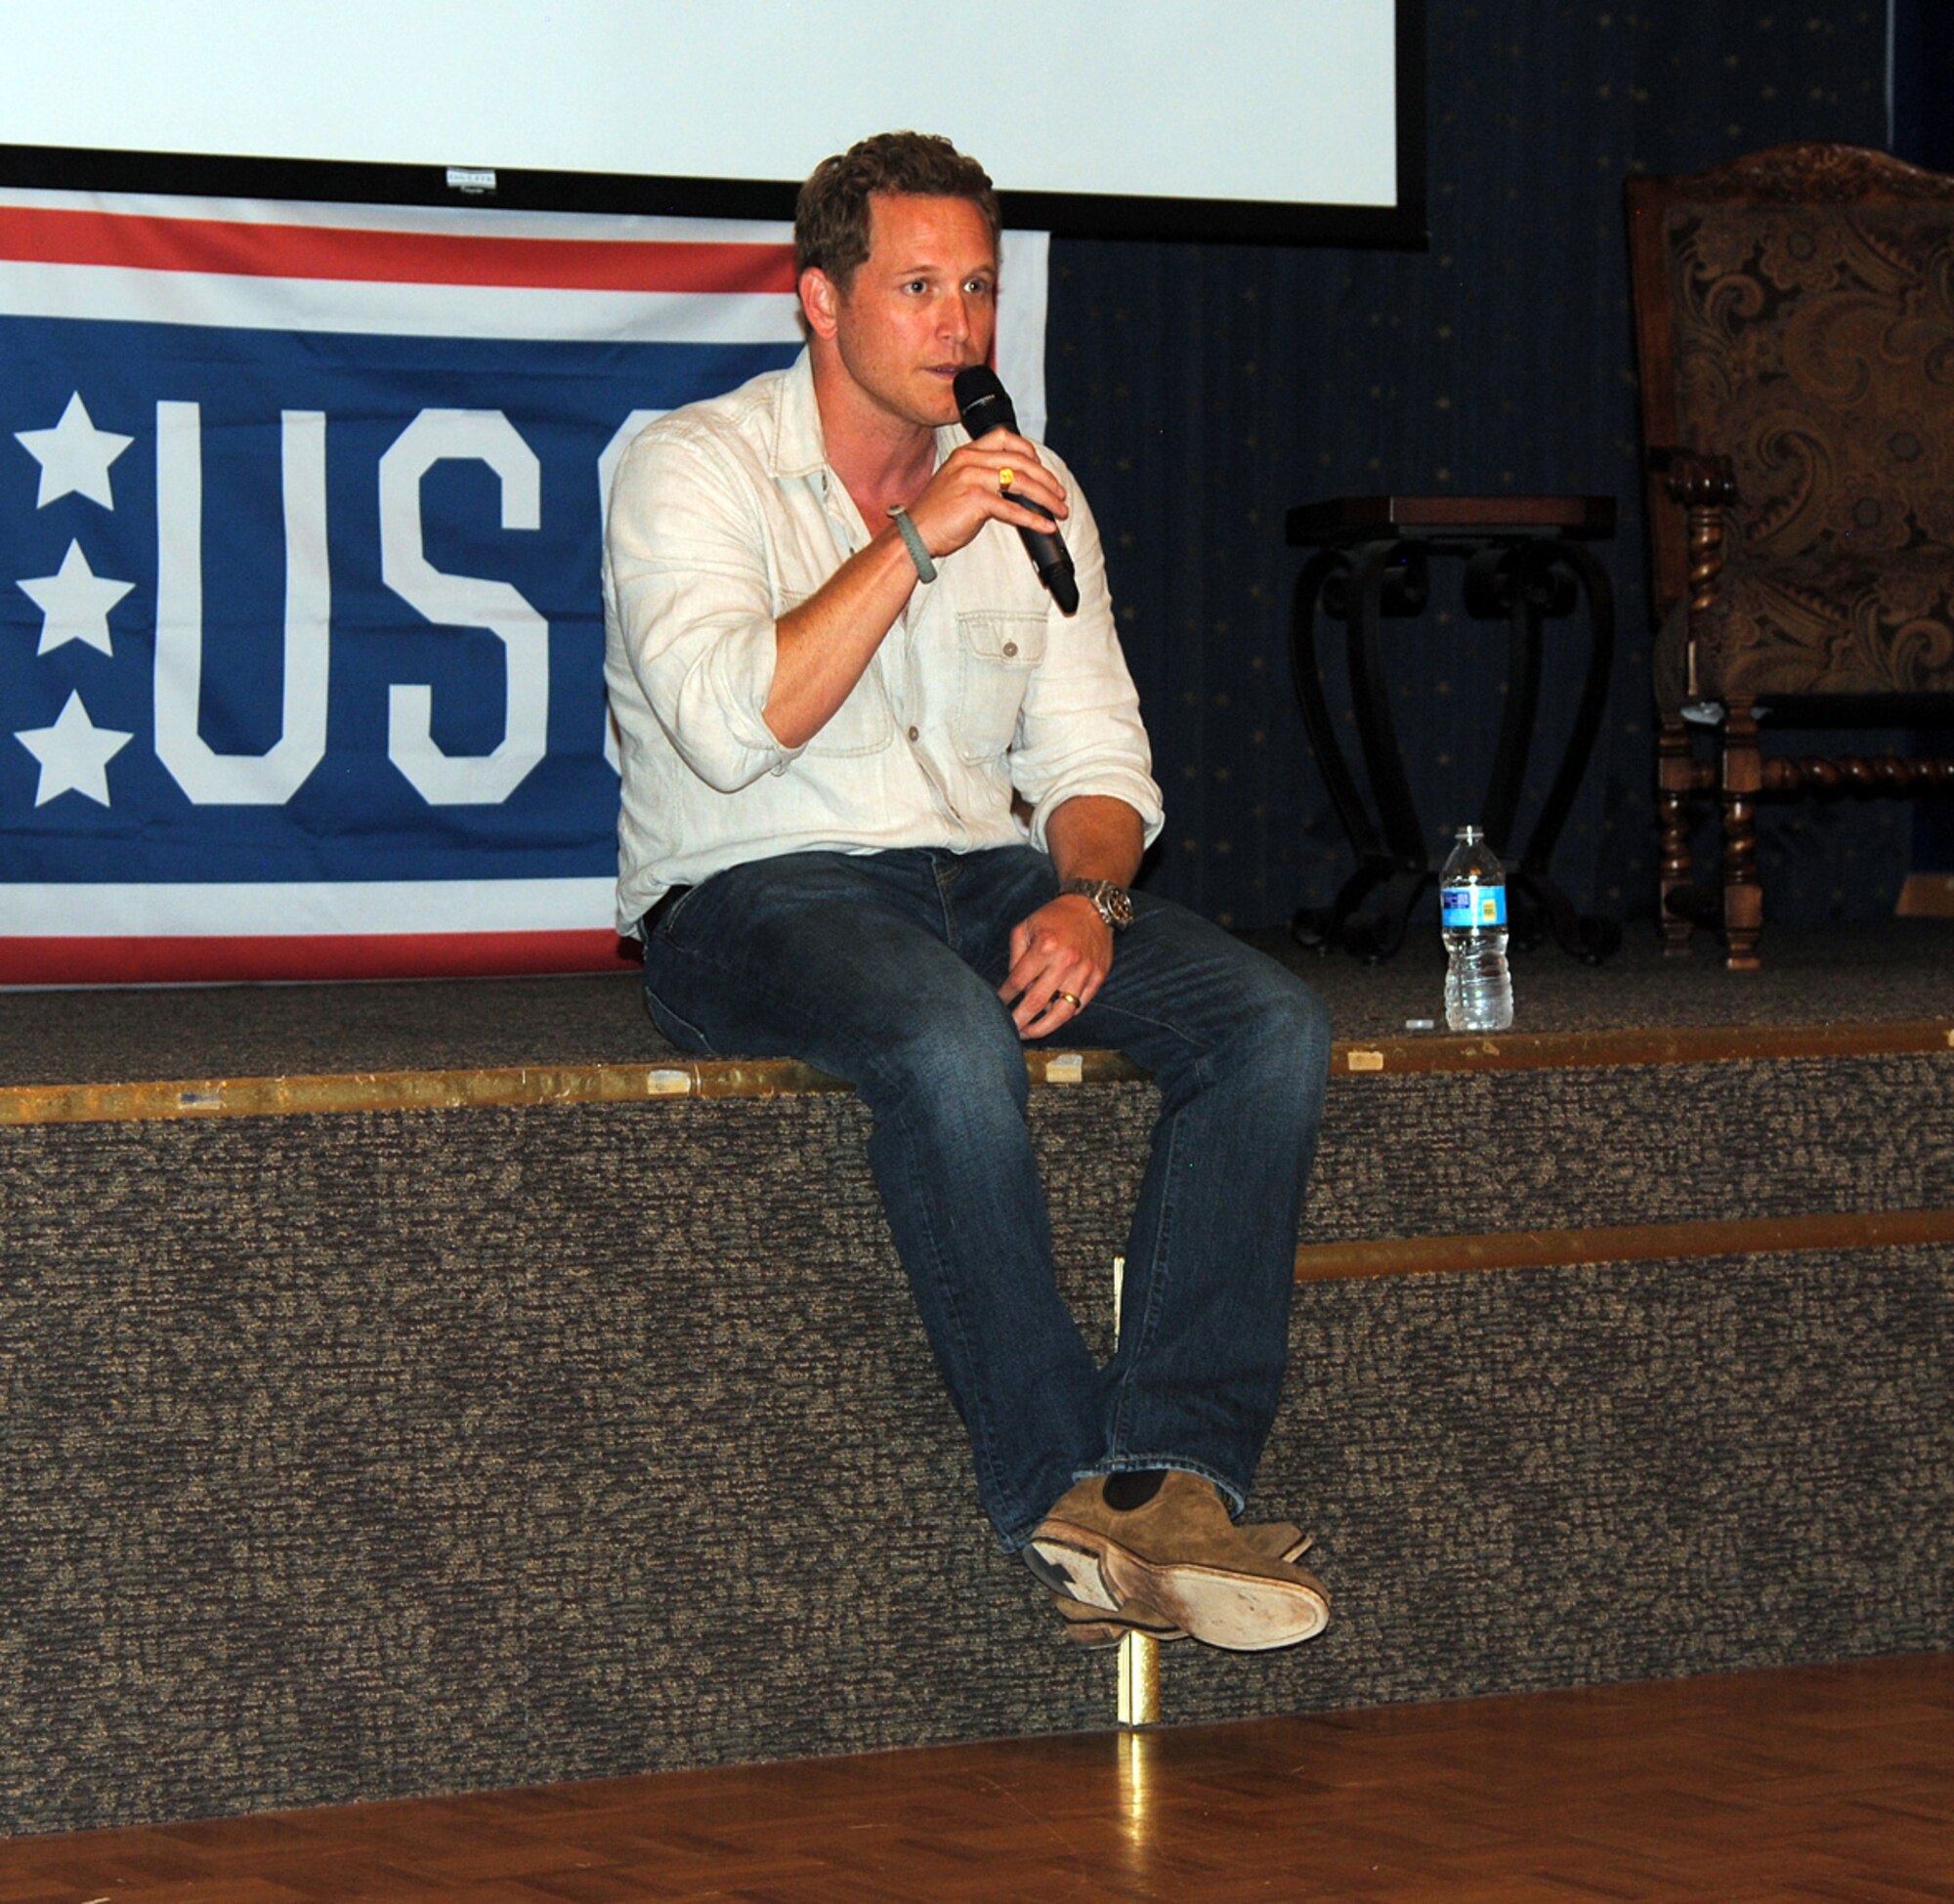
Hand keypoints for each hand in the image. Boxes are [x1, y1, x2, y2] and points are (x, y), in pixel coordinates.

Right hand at [903, 427, 1068, 563]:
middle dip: (1046, 479)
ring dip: (1046, 498)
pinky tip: (1044, 525)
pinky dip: (1033, 518)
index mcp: (966, 453)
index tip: (1043, 470)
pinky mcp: (975, 500)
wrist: (914, 535)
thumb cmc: (937, 515)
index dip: (1029, 451)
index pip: (1005, 437)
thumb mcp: (960, 486)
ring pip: (1021, 482)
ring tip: (1059, 511)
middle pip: (1020, 461)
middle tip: (1060, 495)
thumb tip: (1018, 489)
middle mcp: (969, 460)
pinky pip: (1012, 508)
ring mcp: (972, 478)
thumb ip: (985, 479)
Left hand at [998, 895, 1110, 1038]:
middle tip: (1010, 1030)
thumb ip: (1015, 957)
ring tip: (1030, 1033)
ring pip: (1062, 1012)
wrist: (1090, 907)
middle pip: (1037, 1002)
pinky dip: (1065, 1016)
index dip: (1005, 998)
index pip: (1018, 982)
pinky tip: (1052, 1019)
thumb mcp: (1025, 927)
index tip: (998, 1006)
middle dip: (1020, 1020)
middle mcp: (1066, 961)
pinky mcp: (1098, 977)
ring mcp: (1085, 971)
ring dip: (1043, 1028)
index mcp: (1044, 947)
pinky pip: (1080, 1006)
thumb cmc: (1054, 917)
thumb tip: (1014, 989)